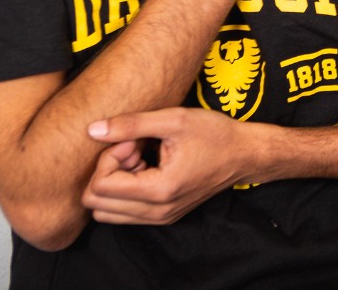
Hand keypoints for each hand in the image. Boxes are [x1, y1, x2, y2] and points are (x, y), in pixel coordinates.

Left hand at [83, 108, 248, 225]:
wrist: (245, 154)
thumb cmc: (215, 135)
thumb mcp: (174, 119)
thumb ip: (131, 125)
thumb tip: (93, 130)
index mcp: (159, 191)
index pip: (100, 187)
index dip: (109, 157)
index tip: (133, 140)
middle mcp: (157, 212)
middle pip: (97, 205)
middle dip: (108, 172)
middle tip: (133, 149)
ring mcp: (160, 217)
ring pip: (106, 212)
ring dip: (115, 183)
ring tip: (139, 159)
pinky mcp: (163, 216)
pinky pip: (124, 212)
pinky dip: (125, 190)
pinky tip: (146, 167)